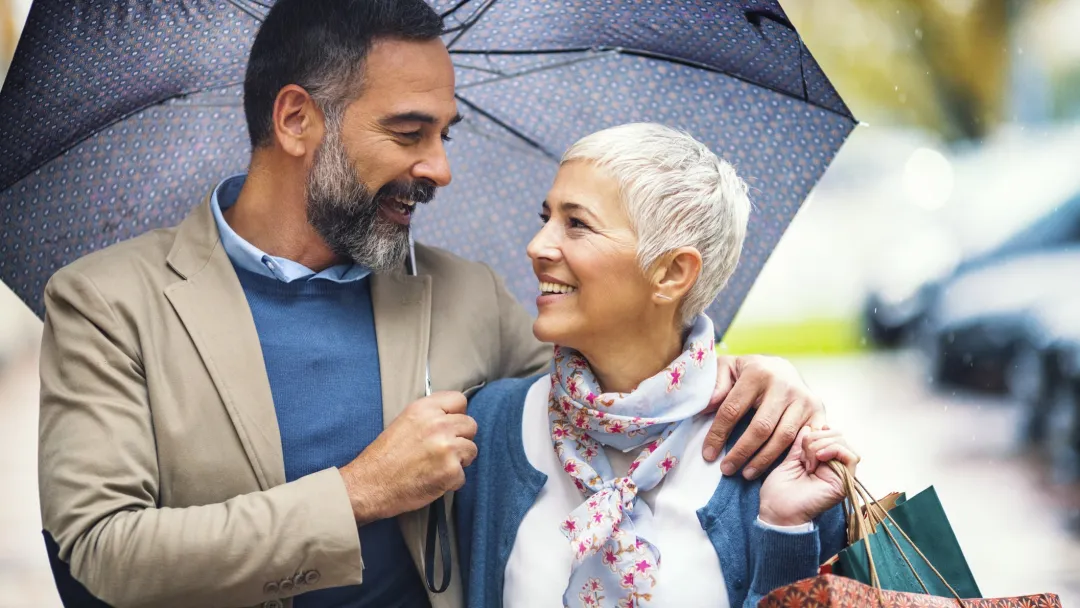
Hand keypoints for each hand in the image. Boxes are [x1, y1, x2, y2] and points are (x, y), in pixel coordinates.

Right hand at [338, 391, 476, 524]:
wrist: (369, 485)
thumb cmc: (383, 458)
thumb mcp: (403, 423)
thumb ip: (429, 417)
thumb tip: (452, 418)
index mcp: (424, 409)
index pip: (459, 401)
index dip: (457, 415)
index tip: (450, 426)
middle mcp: (438, 424)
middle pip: (470, 425)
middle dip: (460, 439)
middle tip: (443, 452)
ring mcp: (447, 447)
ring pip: (471, 450)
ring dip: (459, 461)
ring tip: (436, 467)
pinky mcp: (450, 471)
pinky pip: (463, 476)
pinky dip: (451, 482)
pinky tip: (432, 481)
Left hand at [702, 354, 825, 478]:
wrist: (782, 367)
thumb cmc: (749, 372)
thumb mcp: (728, 368)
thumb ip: (716, 385)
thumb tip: (707, 407)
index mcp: (757, 372)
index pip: (732, 409)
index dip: (718, 434)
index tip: (708, 455)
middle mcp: (784, 384)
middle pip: (760, 428)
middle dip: (741, 452)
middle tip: (726, 469)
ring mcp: (804, 398)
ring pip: (783, 438)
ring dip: (763, 460)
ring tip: (746, 473)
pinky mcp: (818, 410)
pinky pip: (805, 441)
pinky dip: (791, 457)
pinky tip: (776, 469)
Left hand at [758, 426, 858, 526]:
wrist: (776, 512)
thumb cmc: (779, 492)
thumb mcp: (789, 460)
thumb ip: (801, 444)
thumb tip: (809, 426)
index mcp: (822, 462)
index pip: (832, 435)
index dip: (820, 430)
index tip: (805, 436)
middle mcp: (834, 468)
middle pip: (839, 436)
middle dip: (818, 436)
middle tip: (804, 453)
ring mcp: (840, 475)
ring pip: (845, 444)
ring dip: (822, 444)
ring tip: (808, 460)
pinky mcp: (844, 483)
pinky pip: (851, 457)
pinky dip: (834, 450)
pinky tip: (817, 458)